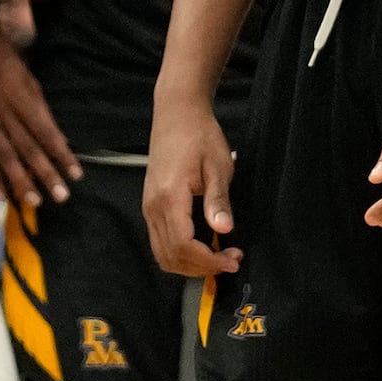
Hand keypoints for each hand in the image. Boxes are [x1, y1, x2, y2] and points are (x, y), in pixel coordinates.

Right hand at [0, 24, 80, 210]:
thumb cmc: (7, 63)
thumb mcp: (30, 80)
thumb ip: (40, 110)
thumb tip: (56, 139)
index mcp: (21, 100)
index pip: (46, 132)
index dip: (61, 154)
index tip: (76, 173)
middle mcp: (3, 115)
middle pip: (27, 149)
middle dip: (45, 174)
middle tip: (61, 196)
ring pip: (5, 157)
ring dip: (21, 181)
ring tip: (35, 201)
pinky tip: (3, 194)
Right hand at [143, 97, 238, 278]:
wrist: (177, 113)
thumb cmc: (199, 135)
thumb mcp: (218, 166)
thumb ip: (218, 201)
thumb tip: (224, 229)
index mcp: (169, 197)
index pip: (184, 246)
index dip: (208, 261)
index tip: (232, 259)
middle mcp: (153, 206)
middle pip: (170, 256)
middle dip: (201, 267)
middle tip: (229, 260)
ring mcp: (149, 206)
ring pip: (162, 253)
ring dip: (189, 263)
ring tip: (217, 256)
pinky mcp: (151, 204)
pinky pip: (160, 240)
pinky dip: (179, 252)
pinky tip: (201, 245)